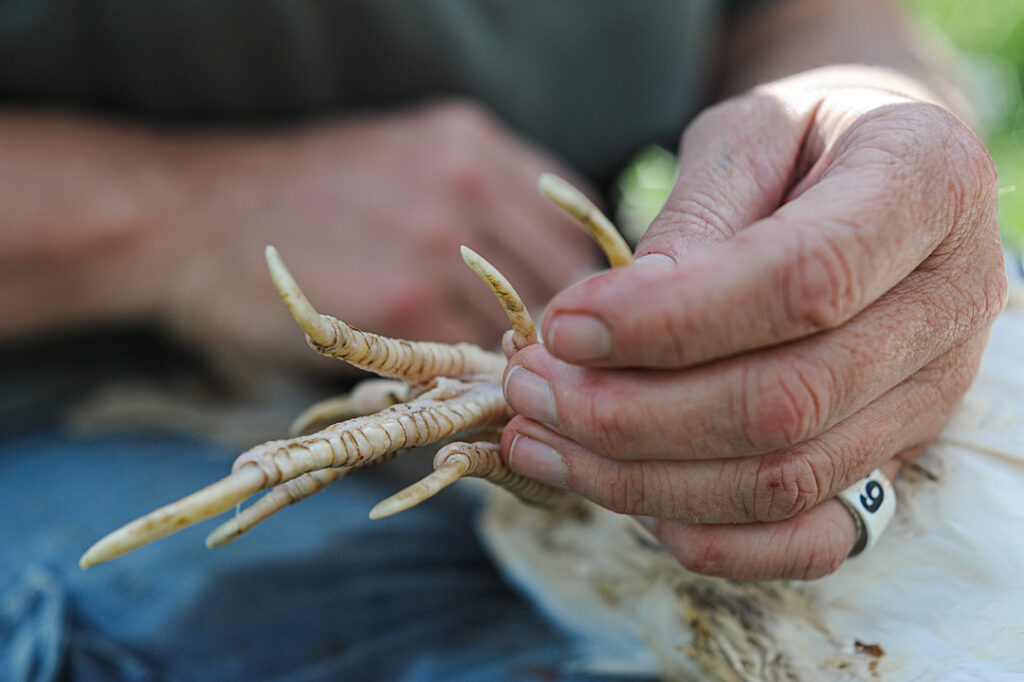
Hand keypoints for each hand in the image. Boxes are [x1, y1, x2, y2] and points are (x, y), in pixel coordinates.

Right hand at [158, 102, 598, 367]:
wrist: (190, 217)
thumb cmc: (297, 197)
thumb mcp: (399, 160)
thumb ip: (476, 202)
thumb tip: (536, 277)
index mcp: (472, 142)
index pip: (571, 224)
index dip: (577, 285)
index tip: (563, 322)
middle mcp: (466, 182)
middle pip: (563, 279)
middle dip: (557, 333)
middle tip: (535, 368)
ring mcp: (436, 243)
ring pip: (521, 327)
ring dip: (515, 367)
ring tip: (488, 385)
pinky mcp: (402, 306)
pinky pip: (469, 361)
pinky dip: (467, 384)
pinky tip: (443, 389)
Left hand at [500, 67, 1007, 579]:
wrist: (876, 177)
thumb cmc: (804, 140)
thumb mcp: (748, 134)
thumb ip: (693, 219)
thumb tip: (610, 323)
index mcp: (924, 189)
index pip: (799, 282)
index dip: (668, 321)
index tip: (563, 325)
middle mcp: (948, 305)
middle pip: (783, 403)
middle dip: (629, 413)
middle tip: (528, 386)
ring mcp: (930, 396)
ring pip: (784, 481)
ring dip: (641, 480)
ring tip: (539, 440)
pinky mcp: (895, 457)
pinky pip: (811, 541)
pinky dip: (711, 540)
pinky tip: (621, 500)